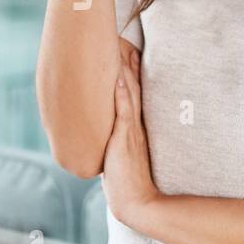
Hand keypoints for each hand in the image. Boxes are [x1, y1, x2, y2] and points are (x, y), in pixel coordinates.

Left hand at [102, 47, 159, 230]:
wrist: (137, 203)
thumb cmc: (127, 184)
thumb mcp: (121, 158)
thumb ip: (116, 144)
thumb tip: (106, 139)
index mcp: (135, 129)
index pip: (134, 96)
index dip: (133, 75)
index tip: (131, 54)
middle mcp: (135, 126)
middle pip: (133, 90)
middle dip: (130, 66)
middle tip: (128, 41)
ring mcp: (131, 132)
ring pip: (129, 96)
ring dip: (125, 73)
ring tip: (123, 50)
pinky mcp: (125, 140)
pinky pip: (123, 113)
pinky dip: (120, 95)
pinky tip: (116, 78)